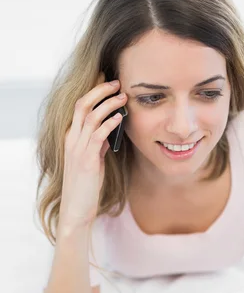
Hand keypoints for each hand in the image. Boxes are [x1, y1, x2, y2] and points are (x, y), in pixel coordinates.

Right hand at [58, 73, 127, 230]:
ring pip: (91, 116)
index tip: (109, 83)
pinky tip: (120, 117)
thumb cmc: (86, 186)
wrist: (77, 209)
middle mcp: (71, 139)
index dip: (94, 92)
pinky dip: (109, 123)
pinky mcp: (86, 160)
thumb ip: (97, 144)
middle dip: (100, 90)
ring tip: (123, 96)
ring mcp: (77, 149)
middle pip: (83, 104)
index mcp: (71, 137)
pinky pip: (97, 135)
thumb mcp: (92, 160)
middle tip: (117, 83)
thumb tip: (108, 130)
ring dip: (108, 104)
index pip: (80, 106)